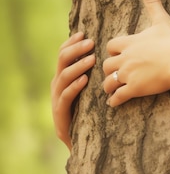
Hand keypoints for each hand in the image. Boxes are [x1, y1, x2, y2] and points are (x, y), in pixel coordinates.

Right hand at [50, 32, 95, 149]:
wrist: (79, 140)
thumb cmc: (88, 111)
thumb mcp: (89, 89)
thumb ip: (92, 73)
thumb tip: (107, 54)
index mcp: (63, 77)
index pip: (63, 55)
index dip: (71, 43)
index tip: (83, 33)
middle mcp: (57, 84)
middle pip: (62, 61)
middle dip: (75, 50)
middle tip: (90, 42)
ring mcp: (57, 98)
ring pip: (63, 76)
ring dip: (78, 66)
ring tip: (91, 59)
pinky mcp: (61, 112)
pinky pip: (66, 96)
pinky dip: (75, 86)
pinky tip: (84, 80)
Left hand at [103, 0, 169, 106]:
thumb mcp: (161, 20)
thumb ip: (153, 2)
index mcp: (129, 42)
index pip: (112, 46)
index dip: (115, 50)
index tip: (118, 54)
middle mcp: (124, 58)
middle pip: (107, 64)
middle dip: (109, 69)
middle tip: (112, 74)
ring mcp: (127, 74)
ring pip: (108, 81)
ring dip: (109, 86)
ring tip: (111, 90)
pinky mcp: (133, 88)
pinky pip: (117, 96)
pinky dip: (114, 100)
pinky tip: (114, 103)